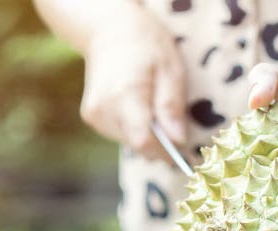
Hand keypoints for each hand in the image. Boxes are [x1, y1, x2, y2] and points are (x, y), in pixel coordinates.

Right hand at [80, 6, 185, 157]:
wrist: (109, 29)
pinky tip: (141, 110)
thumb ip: (171, 106)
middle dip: (160, 145)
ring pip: (130, 142)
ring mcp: (94, 114)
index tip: (185, 154)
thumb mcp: (170, 68)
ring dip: (148, 137)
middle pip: (137, 144)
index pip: (143, 141)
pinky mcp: (92, 117)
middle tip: (178, 133)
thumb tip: (178, 140)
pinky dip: (135, 129)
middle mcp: (104, 108)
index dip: (165, 152)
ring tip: (158, 113)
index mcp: (125, 94)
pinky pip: (120, 134)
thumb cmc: (146, 44)